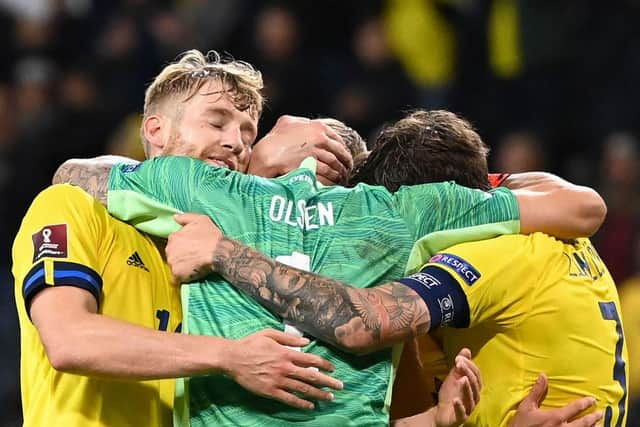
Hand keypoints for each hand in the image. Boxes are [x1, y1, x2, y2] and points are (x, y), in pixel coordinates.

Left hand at [166, 213, 222, 282]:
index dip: (182, 245)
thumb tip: (175, 217)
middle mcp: (169, 249)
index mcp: (174, 237)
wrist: (219, 253)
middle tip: (193, 257)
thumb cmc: (211, 236)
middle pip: (172, 254)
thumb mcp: (201, 219)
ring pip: (174, 266)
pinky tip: (191, 274)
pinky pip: (176, 278)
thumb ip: (185, 217)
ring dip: (181, 267)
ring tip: (193, 266)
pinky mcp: (177, 274)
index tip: (191, 248)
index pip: (173, 242)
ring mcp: (172, 262)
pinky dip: (182, 277)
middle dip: (180, 256)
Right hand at [225, 329, 343, 409]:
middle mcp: (285, 368)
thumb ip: (289, 338)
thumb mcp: (270, 334)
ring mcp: (278, 381)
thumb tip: (306, 341)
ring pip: (302, 389)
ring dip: (318, 393)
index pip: (311, 359)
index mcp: (286, 353)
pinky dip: (301, 403)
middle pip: (311, 376)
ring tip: (330, 397)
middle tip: (340, 386)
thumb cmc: (250, 344)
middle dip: (328, 381)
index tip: (333, 369)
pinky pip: (289, 399)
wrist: (232, 358)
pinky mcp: (270, 391)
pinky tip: (310, 406)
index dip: (324, 364)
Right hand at [248, 115, 352, 183]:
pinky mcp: (312, 164)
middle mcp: (319, 138)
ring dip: (340, 172)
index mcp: (317, 126)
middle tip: (347, 169)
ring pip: (334, 163)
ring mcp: (316, 151)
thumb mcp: (287, 122)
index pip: (337, 139)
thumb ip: (301, 122)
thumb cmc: (275, 139)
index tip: (344, 156)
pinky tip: (333, 182)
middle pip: (339, 152)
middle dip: (345, 162)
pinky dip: (332, 178)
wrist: (266, 153)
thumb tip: (308, 122)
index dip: (343, 149)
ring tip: (341, 177)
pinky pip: (327, 173)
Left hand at [434, 348, 481, 426]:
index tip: (458, 358)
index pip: (476, 375)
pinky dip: (459, 406)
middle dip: (468, 373)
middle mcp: (474, 397)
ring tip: (462, 379)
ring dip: (467, 388)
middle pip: (475, 385)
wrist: (442, 412)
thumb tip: (466, 350)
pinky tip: (456, 400)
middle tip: (459, 364)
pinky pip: (462, 413)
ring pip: (471, 398)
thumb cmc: (451, 394)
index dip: (469, 366)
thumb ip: (460, 365)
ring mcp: (468, 408)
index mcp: (474, 387)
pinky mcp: (460, 418)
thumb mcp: (454, 377)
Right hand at [508, 374, 602, 426]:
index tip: (592, 400)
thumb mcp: (526, 407)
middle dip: (593, 417)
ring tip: (598, 424)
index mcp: (556, 417)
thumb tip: (543, 376)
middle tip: (600, 413)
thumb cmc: (522, 424)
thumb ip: (537, 392)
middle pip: (584, 423)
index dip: (585, 403)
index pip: (575, 408)